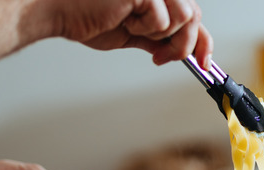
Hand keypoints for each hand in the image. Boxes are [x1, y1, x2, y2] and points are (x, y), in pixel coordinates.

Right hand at [52, 0, 213, 68]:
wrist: (59, 11)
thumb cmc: (88, 17)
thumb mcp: (135, 33)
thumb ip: (160, 37)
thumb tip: (184, 52)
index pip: (194, 14)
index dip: (204, 41)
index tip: (204, 64)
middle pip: (194, 16)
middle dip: (181, 44)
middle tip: (159, 56)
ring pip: (185, 17)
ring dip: (160, 33)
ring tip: (134, 28)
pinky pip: (164, 18)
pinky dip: (146, 27)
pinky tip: (124, 19)